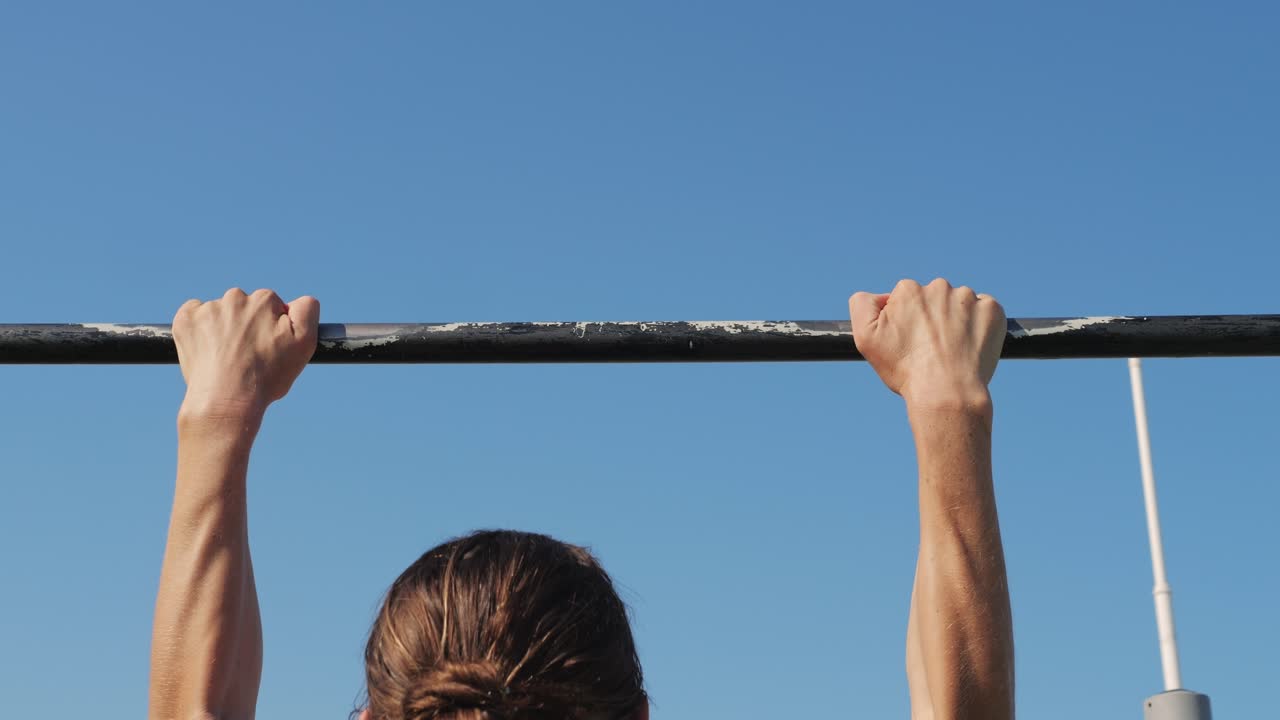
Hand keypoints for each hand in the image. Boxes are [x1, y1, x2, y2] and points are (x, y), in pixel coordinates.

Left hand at [173, 288, 319, 419]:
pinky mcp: (185, 321)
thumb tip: (299, 299)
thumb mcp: (305, 343)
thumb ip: (307, 311)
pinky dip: (199, 328)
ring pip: (220, 313)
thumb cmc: (267, 376)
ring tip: (227, 357)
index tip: (268, 347)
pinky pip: (194, 315)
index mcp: (264, 300)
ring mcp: (207, 309)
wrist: (226, 401)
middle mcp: (235, 298)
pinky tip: (208, 349)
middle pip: (245, 307)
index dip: (272, 327)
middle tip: (248, 355)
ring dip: (224, 328)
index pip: (272, 305)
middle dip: (247, 325)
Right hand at [848, 278, 1004, 407]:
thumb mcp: (864, 337)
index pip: (905, 299)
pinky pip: (985, 311)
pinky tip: (971, 345)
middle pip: (933, 299)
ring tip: (951, 350)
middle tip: (930, 349)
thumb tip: (878, 295)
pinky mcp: (993, 311)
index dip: (905, 321)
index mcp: (909, 290)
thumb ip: (861, 305)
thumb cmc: (904, 369)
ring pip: (959, 305)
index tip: (908, 342)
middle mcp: (939, 287)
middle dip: (932, 318)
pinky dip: (980, 324)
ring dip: (956, 320)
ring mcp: (969, 298)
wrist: (945, 392)